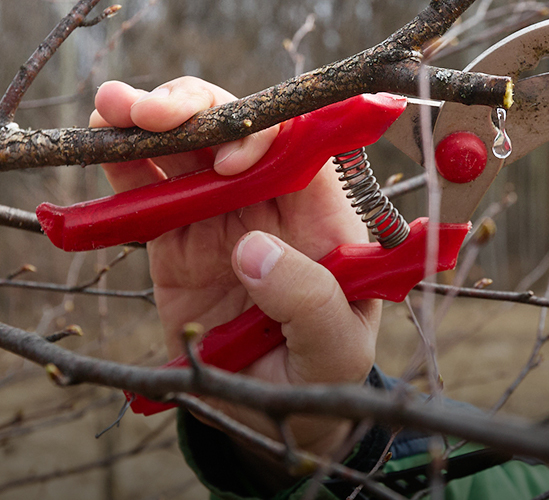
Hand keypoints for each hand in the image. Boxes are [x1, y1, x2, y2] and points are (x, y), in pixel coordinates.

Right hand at [90, 77, 380, 454]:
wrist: (274, 407)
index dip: (261, 136)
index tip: (230, 165)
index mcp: (319, 216)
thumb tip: (251, 250)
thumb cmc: (322, 370)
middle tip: (150, 113)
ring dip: (151, 122)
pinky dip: (124, 166)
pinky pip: (148, 195)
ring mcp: (220, 218)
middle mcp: (269, 204)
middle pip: (234, 133)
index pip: (297, 147)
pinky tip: (103, 143)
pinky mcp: (177, 243)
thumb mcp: (335, 345)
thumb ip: (308, 300)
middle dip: (194, 110)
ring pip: (186, 151)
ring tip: (113, 107)